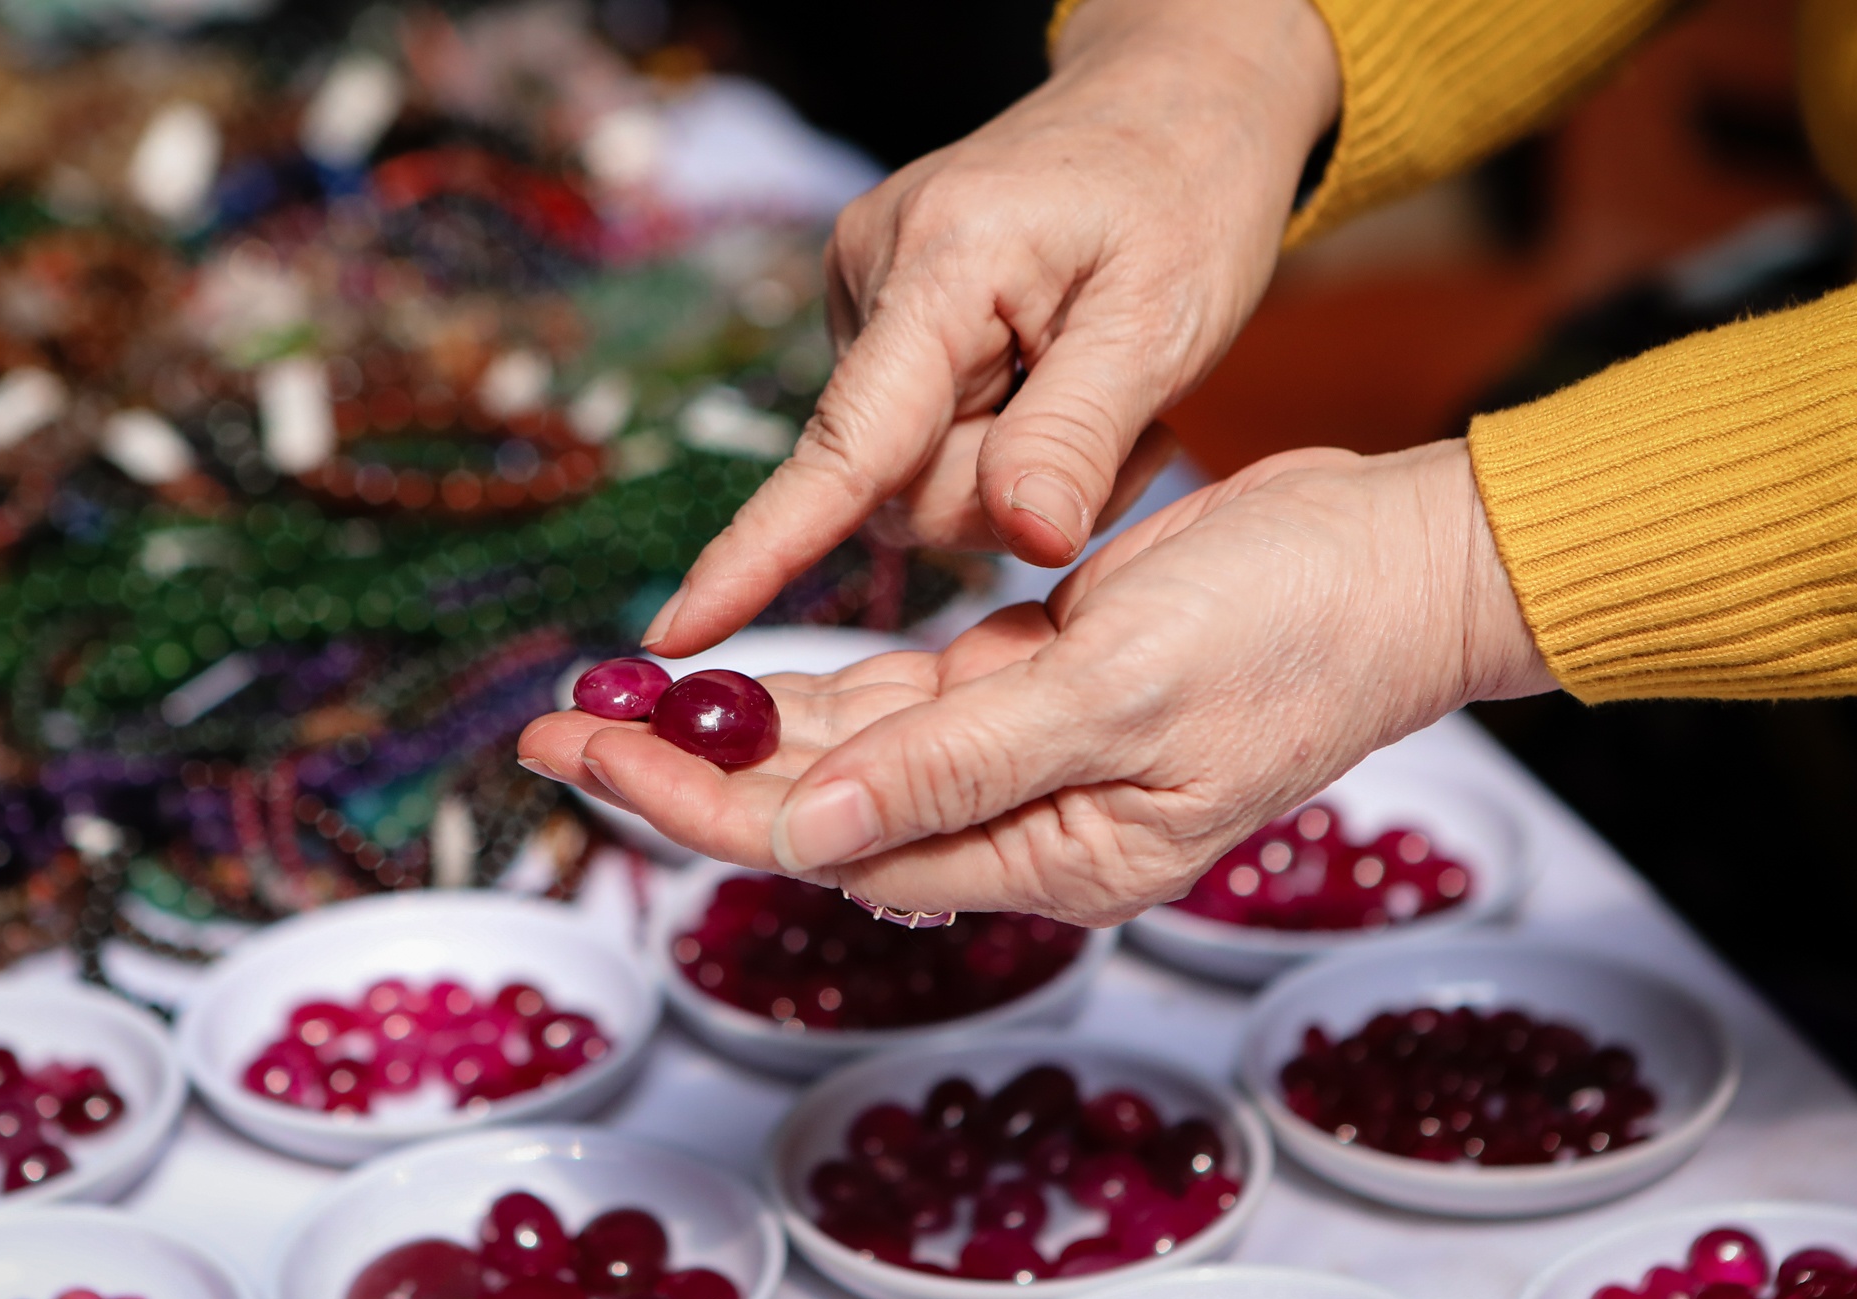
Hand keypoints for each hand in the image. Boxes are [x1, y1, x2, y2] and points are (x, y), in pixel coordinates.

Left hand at [519, 441, 1555, 925]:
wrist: (1392, 559)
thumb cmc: (1289, 628)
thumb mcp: (1119, 690)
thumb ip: (957, 765)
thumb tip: (805, 833)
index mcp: (1046, 854)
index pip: (830, 843)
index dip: (696, 801)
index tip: (587, 754)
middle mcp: (1019, 821)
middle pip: (813, 805)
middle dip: (680, 765)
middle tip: (551, 725)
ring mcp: (1019, 756)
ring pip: (841, 751)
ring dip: (729, 723)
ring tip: (612, 694)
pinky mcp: (1026, 688)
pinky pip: (893, 698)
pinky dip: (811, 682)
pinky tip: (733, 666)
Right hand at [641, 0, 1341, 656]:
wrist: (1173, 105)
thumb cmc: (1184, 200)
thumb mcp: (1166, 319)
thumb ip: (1081, 435)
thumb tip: (1024, 539)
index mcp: (943, 263)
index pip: (845, 441)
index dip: (762, 549)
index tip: (677, 631)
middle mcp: (874, 273)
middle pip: (899, 487)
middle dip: (1006, 492)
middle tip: (1121, 429)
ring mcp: (867, 297)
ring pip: (913, 477)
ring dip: (1010, 467)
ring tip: (1096, 387)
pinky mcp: (881, 322)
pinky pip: (924, 442)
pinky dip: (1001, 439)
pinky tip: (1056, 377)